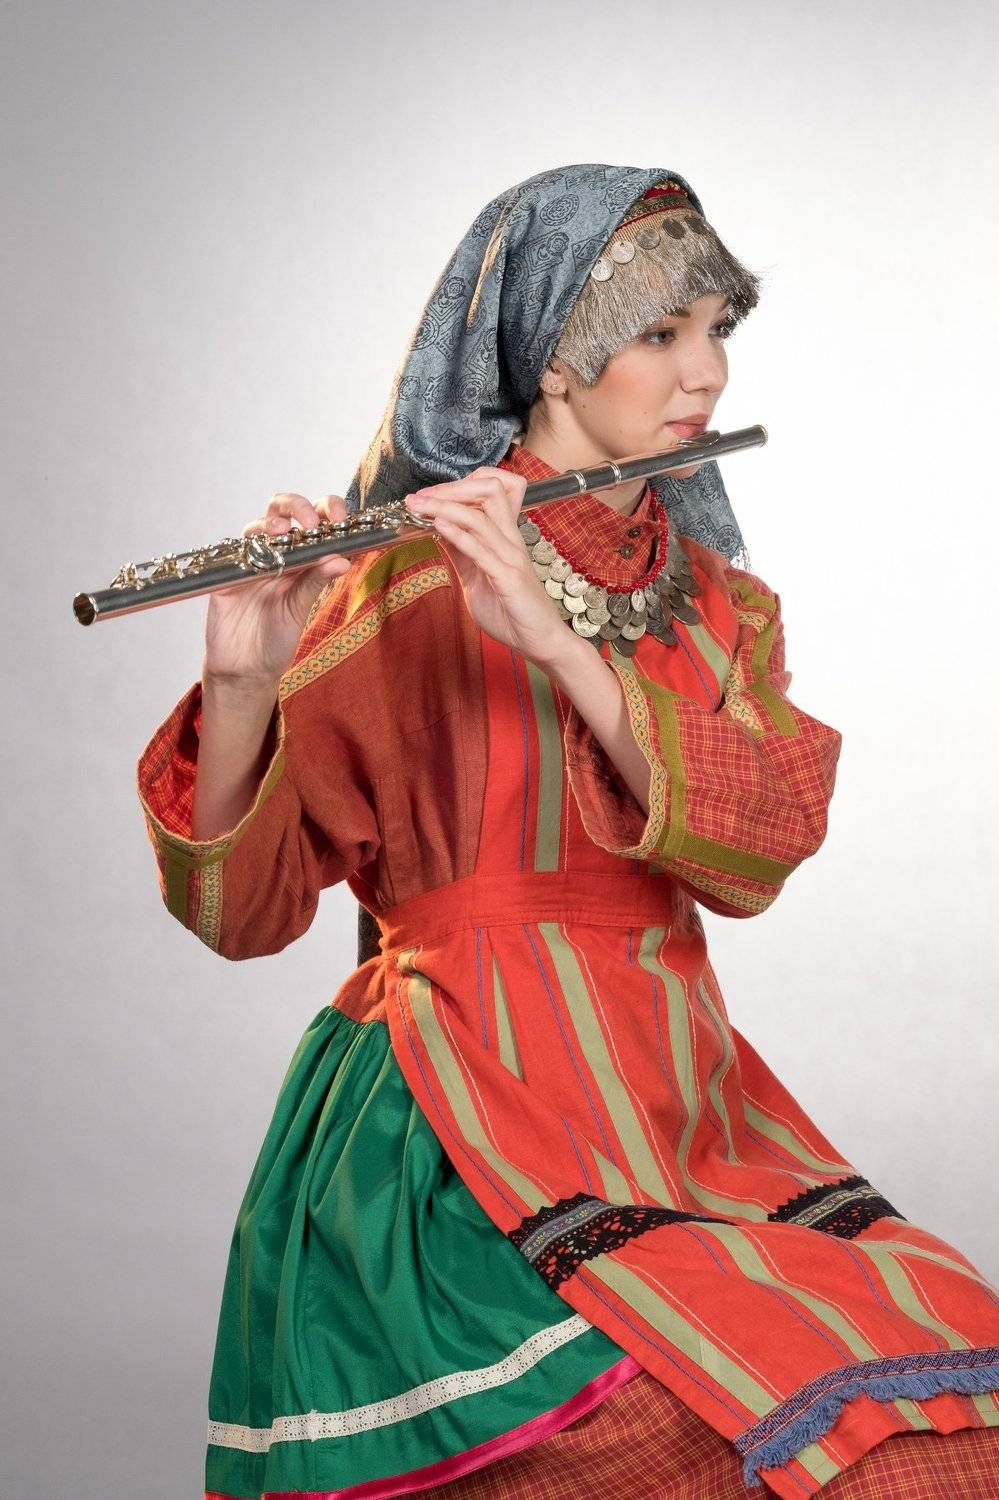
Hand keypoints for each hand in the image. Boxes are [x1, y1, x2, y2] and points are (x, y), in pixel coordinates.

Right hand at [203, 493, 352, 686]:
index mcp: (299, 559)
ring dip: (272, 523)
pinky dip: (245, 548)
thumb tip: (344, 559)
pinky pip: (232, 553)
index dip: (326, 510)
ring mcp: (249, 562)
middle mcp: (274, 554)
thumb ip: (317, 582)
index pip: (314, 522)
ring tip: (284, 532)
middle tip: (311, 522)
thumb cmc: (276, 639)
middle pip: (282, 510)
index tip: (340, 517)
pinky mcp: (226, 575)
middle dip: (298, 506)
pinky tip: (256, 555)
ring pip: (256, 526)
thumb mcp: (300, 609)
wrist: (246, 669)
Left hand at [405, 468, 570, 669]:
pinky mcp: (508, 578)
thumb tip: (440, 534)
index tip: (428, 496)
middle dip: (450, 488)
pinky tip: (437, 526)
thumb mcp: (477, 579)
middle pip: (488, 492)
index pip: (489, 493)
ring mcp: (511, 557)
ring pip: (479, 517)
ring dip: (444, 507)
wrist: (539, 641)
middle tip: (420, 496)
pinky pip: (481, 550)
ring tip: (419, 505)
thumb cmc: (512, 612)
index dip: (457, 487)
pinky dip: (457, 534)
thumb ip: (462, 555)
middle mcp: (510, 540)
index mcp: (506, 537)